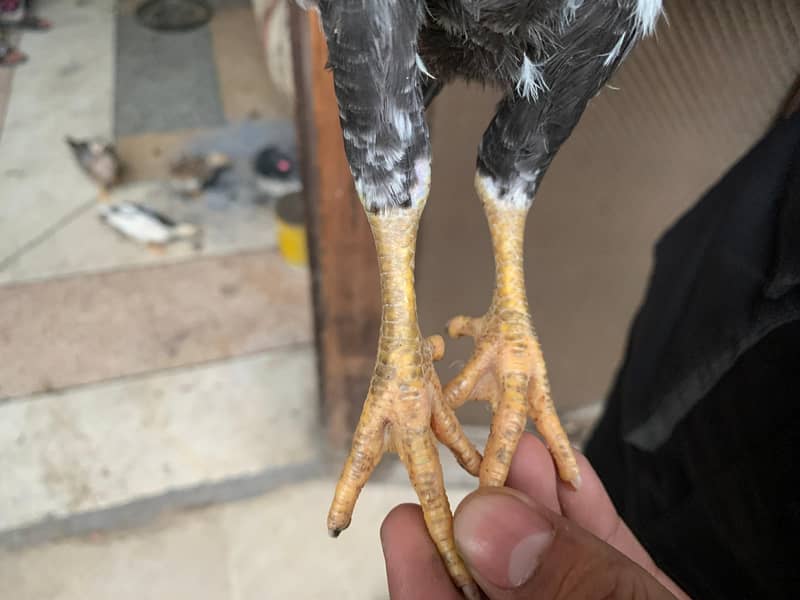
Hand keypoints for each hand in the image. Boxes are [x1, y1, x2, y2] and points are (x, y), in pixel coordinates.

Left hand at [381, 433, 688, 598]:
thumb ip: (566, 594)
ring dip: (535, 513)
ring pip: (553, 579)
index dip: (423, 585)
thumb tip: (483, 528)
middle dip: (482, 532)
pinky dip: (592, 527)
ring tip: (521, 453)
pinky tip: (574, 479)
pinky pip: (608, 574)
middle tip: (466, 472)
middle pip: (499, 599)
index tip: (408, 523)